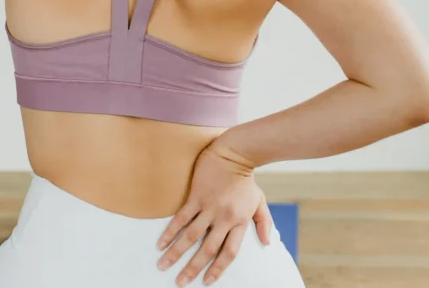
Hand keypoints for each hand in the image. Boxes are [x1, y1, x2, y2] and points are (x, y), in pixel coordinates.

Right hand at [157, 140, 272, 285]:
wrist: (235, 153)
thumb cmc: (246, 179)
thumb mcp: (260, 201)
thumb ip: (263, 222)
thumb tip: (267, 243)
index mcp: (240, 221)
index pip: (229, 252)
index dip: (218, 268)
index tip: (207, 281)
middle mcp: (224, 218)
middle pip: (208, 249)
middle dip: (192, 268)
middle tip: (180, 282)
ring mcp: (209, 207)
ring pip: (191, 236)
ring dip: (176, 253)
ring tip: (163, 266)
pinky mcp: (196, 196)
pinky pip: (181, 218)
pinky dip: (170, 232)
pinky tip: (160, 243)